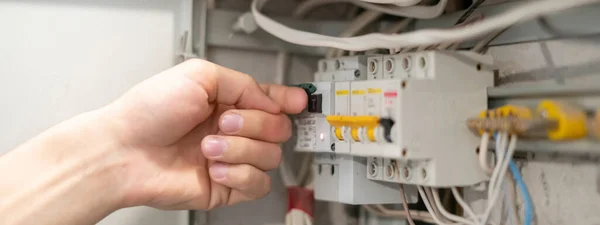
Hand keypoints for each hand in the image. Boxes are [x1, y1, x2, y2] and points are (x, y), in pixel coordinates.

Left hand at [104, 59, 306, 209]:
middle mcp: (233, 130)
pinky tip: (214, 168)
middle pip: (278, 128)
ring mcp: (231, 159)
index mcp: (227, 102)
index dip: (288, 100)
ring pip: (270, 156)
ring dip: (240, 149)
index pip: (270, 101)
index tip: (298, 101)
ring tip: (209, 147)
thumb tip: (271, 100)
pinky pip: (258, 184)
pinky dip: (239, 174)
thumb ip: (242, 83)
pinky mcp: (228, 187)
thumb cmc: (149, 112)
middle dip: (255, 124)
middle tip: (224, 122)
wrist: (124, 152)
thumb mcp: (199, 76)